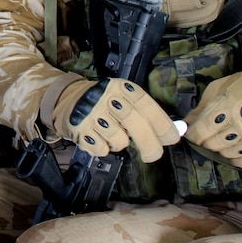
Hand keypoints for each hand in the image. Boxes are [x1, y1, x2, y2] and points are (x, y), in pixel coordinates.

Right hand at [53, 78, 178, 162]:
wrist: (66, 98)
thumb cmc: (102, 101)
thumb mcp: (124, 98)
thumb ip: (147, 113)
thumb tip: (175, 131)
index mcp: (121, 88)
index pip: (148, 106)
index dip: (163, 125)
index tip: (171, 139)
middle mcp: (106, 97)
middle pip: (136, 125)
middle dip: (150, 145)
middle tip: (153, 154)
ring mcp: (91, 113)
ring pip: (119, 140)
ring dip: (120, 144)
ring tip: (113, 135)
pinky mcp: (79, 128)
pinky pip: (101, 149)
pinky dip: (103, 148)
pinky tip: (98, 138)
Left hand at [185, 56, 241, 168]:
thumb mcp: (218, 89)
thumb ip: (201, 108)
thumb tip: (188, 122)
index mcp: (227, 109)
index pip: (202, 131)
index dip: (193, 134)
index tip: (192, 133)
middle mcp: (241, 125)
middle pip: (213, 144)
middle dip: (206, 140)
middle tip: (208, 134)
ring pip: (226, 154)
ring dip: (221, 148)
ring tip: (224, 137)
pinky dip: (236, 158)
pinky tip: (236, 147)